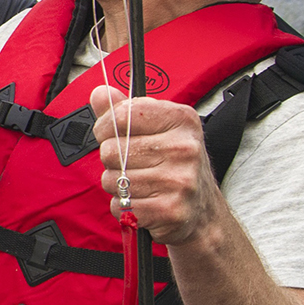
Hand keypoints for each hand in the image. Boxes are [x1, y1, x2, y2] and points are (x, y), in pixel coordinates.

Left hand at [87, 85, 223, 246]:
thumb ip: (125, 110)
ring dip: (117, 186)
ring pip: (113, 180)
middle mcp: (184, 148)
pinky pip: (120, 206)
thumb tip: (100, 94)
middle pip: (111, 150)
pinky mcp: (170, 210)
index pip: (122, 115)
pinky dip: (123, 207)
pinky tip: (143, 201)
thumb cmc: (176, 164)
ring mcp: (179, 180)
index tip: (107, 133)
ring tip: (140, 184)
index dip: (104, 126)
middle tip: (132, 165)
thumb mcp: (158, 128)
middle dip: (112, 161)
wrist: (203, 209)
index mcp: (181, 120)